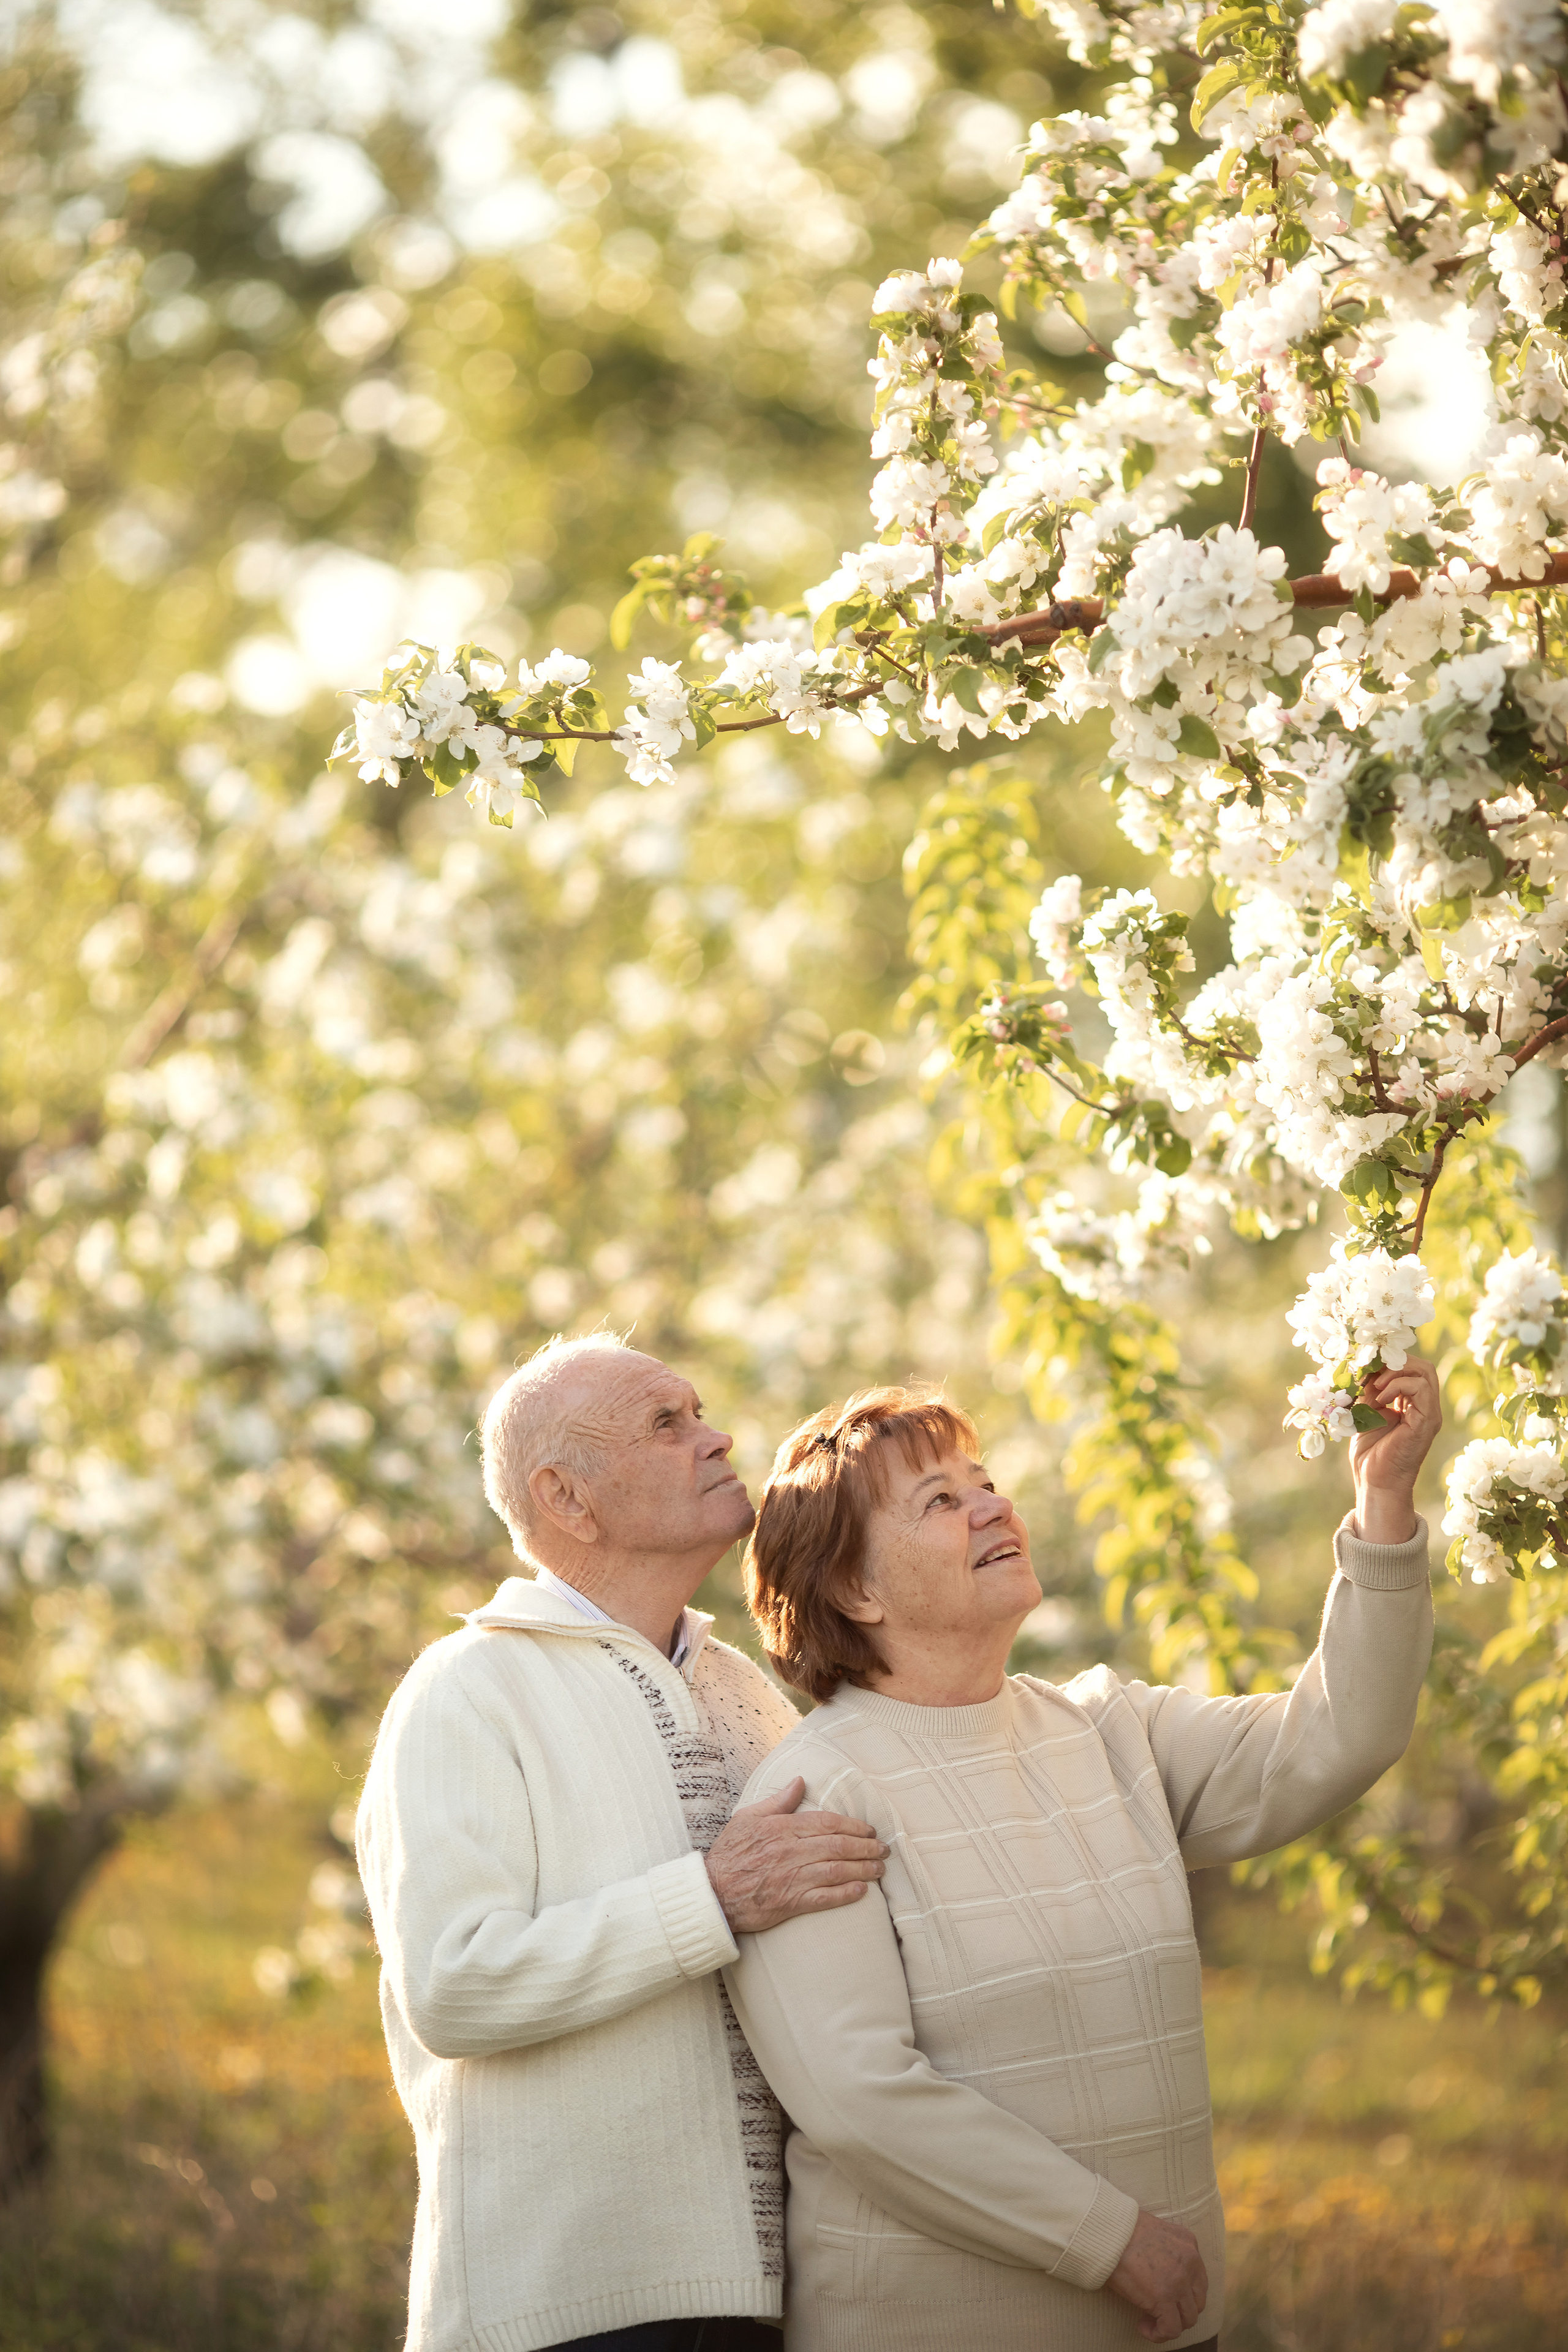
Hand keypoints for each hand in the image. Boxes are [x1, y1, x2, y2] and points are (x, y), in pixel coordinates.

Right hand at [706, 1776, 887, 1933]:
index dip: (853, 1825)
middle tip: (884, 1849)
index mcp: (782, 1828)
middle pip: (838, 1846)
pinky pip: (825, 1898)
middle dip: (866, 1847)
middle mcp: (790, 1851)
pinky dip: (845, 1894)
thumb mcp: (748, 1818)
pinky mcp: (790, 1903)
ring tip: (879, 1868)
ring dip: (863, 1869)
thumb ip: (778, 1801)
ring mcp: (792, 1878)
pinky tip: (861, 1891)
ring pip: (836, 1871)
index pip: (827, 1822)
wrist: (712, 1894)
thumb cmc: (729, 1854)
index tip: (869, 1829)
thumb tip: (800, 1781)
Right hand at [1106, 2208, 1208, 2343]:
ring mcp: (1180, 2282)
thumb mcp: (1155, 2231)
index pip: (1197, 2278)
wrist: (1110, 2232)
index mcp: (1188, 2242)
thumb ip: (1167, 2249)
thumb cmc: (1122, 2230)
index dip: (1182, 2292)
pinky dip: (1159, 2334)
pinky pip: (1171, 2329)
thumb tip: (1159, 2270)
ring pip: (1188, 2318)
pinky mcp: (1164, 2299)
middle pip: (1197, 2300)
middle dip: (1180, 2310)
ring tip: (1149, 2320)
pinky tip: (1143, 2327)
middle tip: (1159, 2310)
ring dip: (1171, 2324)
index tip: (1164, 2294)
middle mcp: (1190, 2262)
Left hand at [1350, 1357, 1441, 1544]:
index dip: (1387, 1362)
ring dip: (1395, 1371)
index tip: (1363, 1368)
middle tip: (1370, 1372)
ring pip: (1425, 1372)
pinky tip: (1381, 1399)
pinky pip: (1421, 1388)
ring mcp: (1429, 1414)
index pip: (1410, 1368)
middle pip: (1422, 1366)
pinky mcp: (1427, 1421)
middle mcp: (1424, 1407)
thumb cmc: (1370, 1453)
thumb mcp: (1365, 1412)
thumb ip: (1370, 1390)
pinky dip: (1398, 1385)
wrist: (1374, 1482)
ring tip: (1375, 1386)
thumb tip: (1366, 1365)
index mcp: (1412, 1404)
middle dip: (1393, 1362)